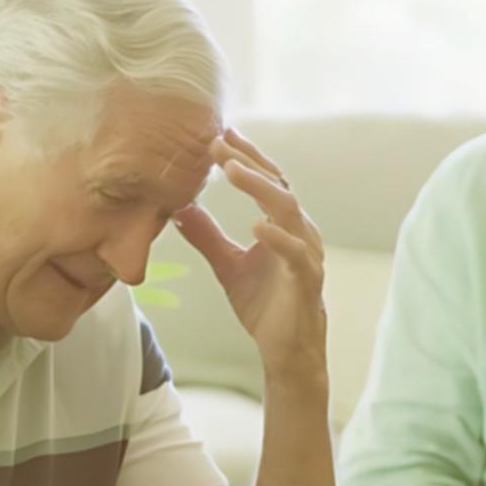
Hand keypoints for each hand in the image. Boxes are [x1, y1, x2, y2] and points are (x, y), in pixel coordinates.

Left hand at [173, 129, 325, 380]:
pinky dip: (277, 237)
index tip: (218, 135)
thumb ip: (207, 237)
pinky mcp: (306, 280)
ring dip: (259, 188)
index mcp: (282, 225)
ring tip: (231, 170)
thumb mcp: (228, 265)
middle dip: (247, 162)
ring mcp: (305, 254)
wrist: (286, 349)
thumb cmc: (266, 305)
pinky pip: (295, 254)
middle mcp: (299, 232)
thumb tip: (179, 209)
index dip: (244, 157)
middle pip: (276, 185)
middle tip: (218, 142)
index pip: (266, 181)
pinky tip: (257, 225)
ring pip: (287, 210)